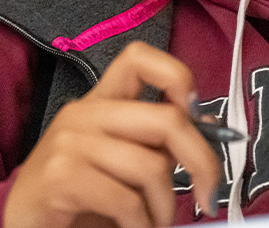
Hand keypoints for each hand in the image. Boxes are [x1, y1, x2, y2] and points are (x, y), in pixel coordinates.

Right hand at [3, 42, 221, 227]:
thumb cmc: (77, 202)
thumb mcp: (122, 167)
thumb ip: (156, 145)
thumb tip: (207, 126)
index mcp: (99, 104)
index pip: (138, 58)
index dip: (177, 77)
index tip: (195, 116)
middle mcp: (82, 114)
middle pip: (166, 119)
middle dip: (202, 163)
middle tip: (209, 196)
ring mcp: (67, 142)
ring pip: (151, 167)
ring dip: (164, 209)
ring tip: (153, 225)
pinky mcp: (59, 175)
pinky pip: (125, 200)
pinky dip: (140, 225)